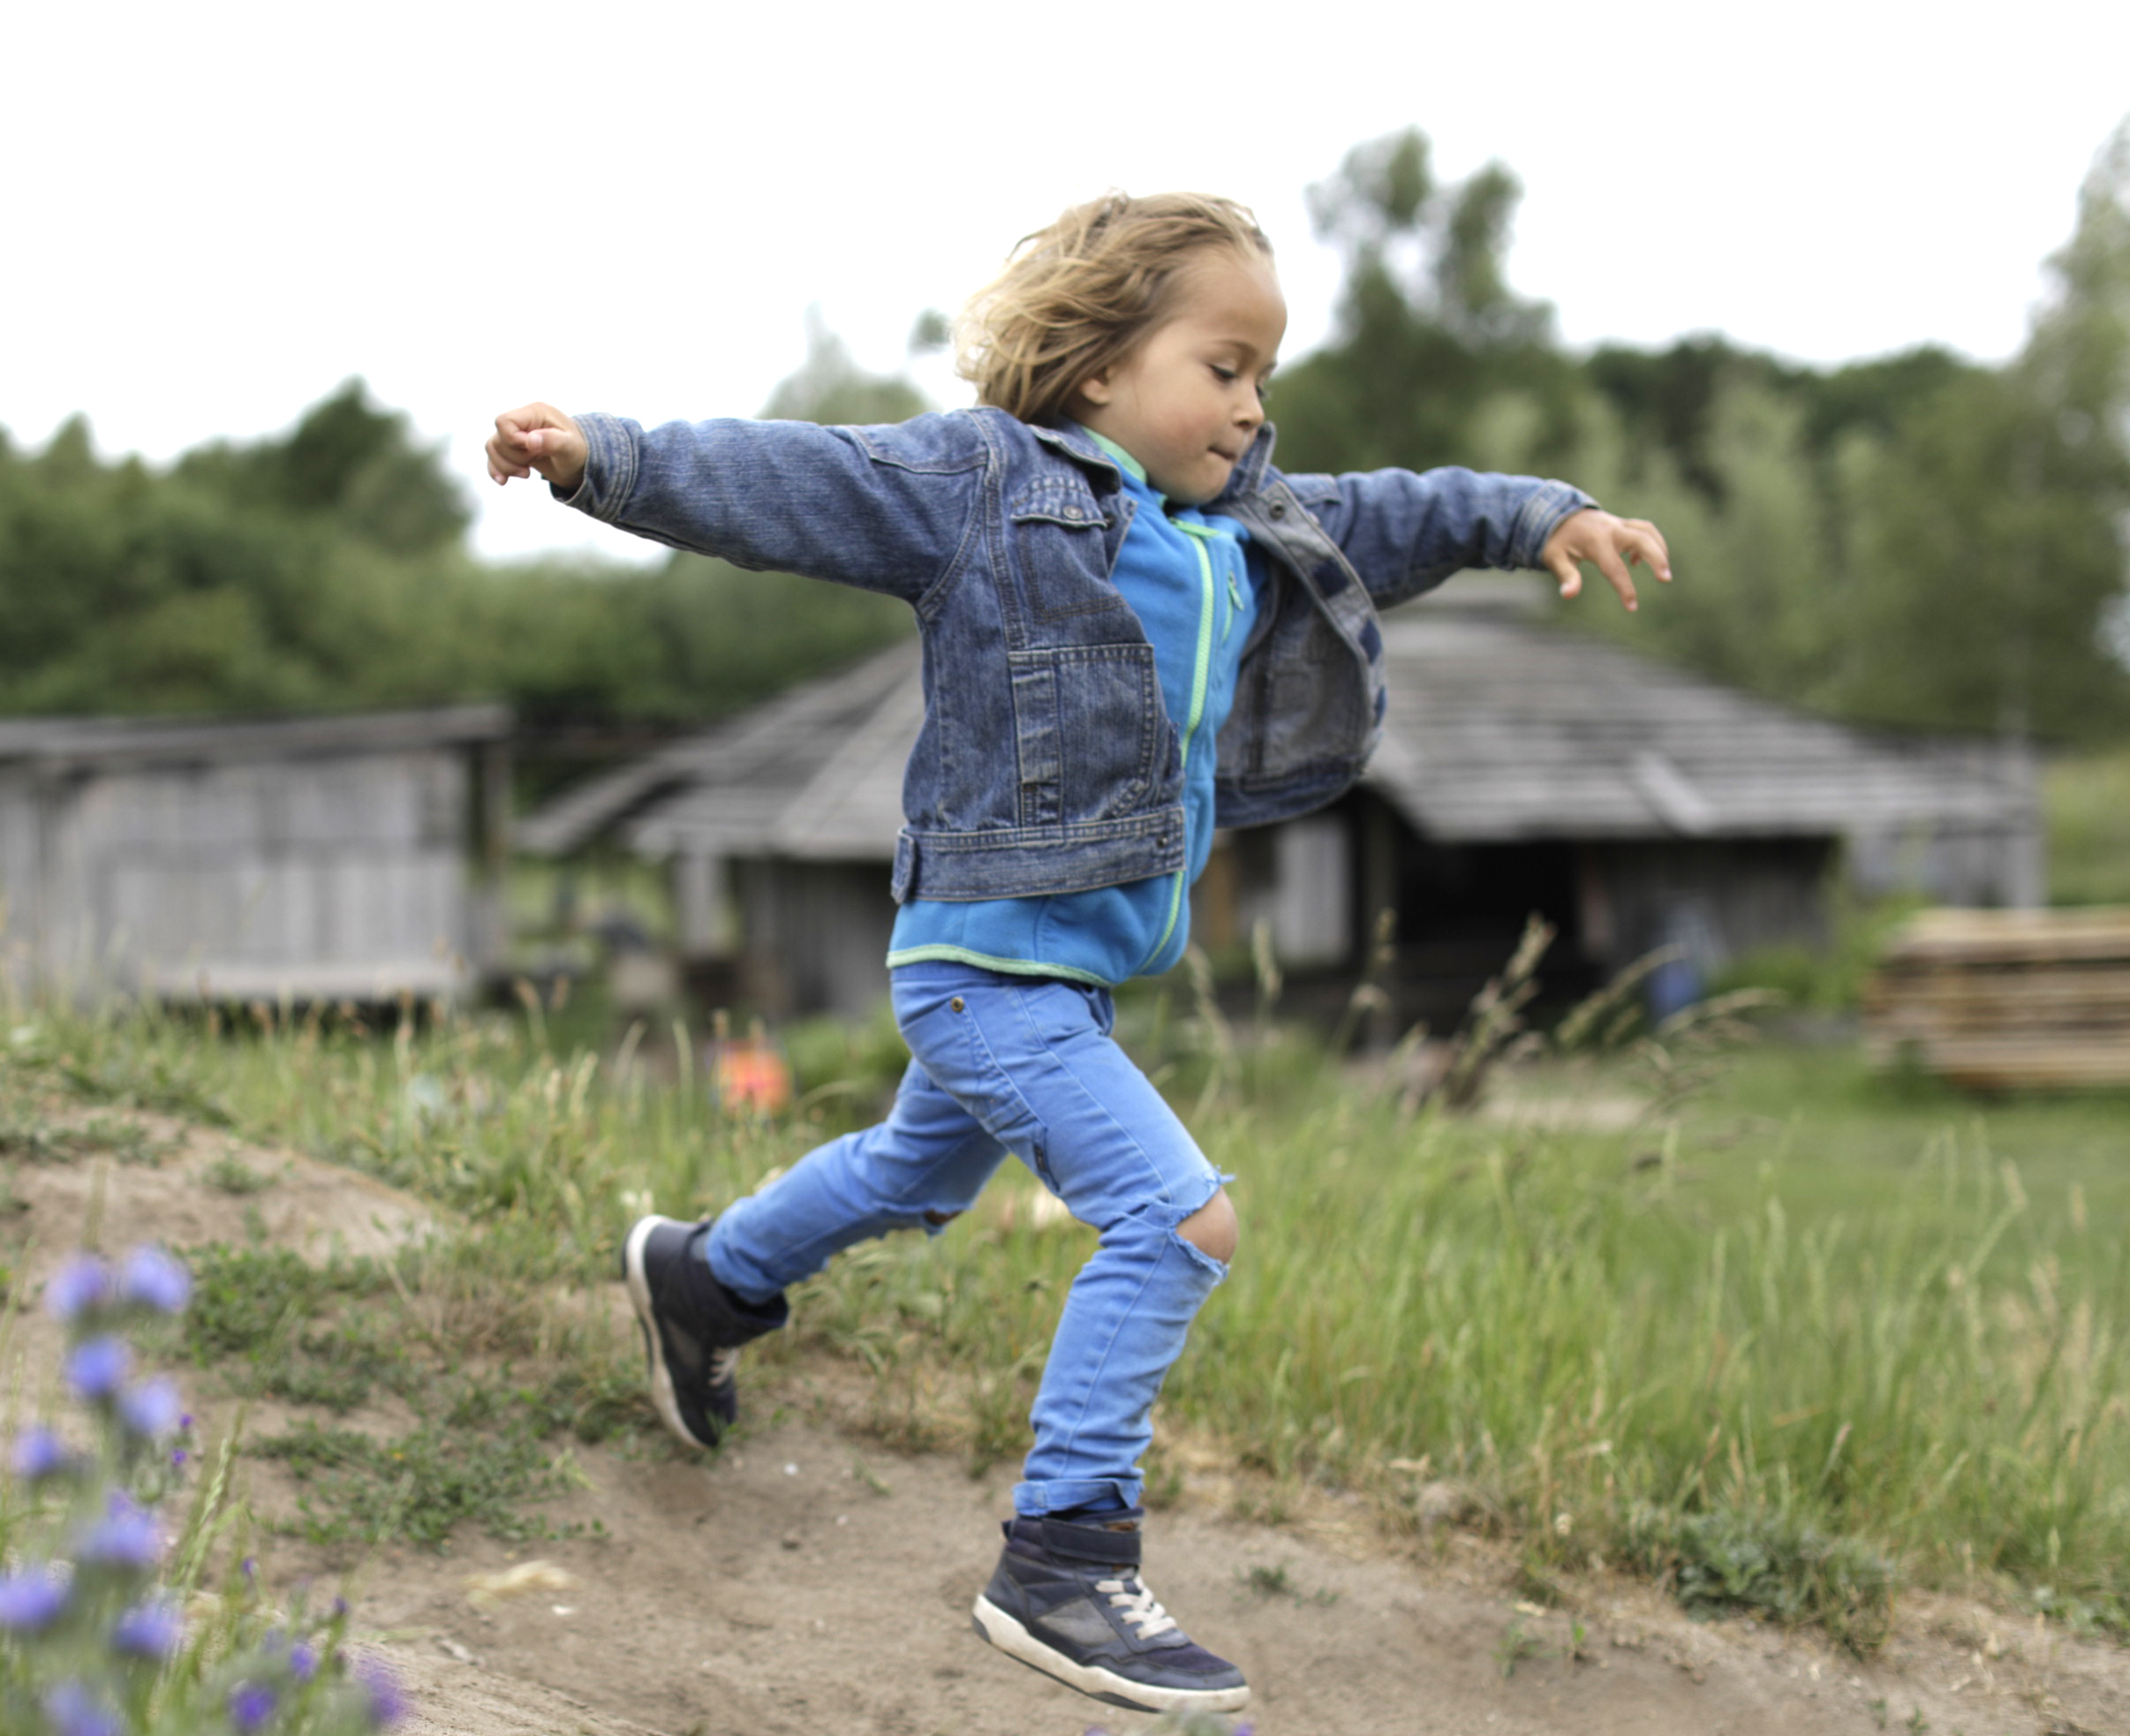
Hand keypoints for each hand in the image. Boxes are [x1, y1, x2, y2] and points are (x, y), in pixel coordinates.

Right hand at [487, 403, 587, 491]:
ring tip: (527, 473)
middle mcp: (522, 420)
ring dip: (506, 466)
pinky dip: (496, 470)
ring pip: (492, 447)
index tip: (533, 452)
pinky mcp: (512, 447)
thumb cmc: (579, 452)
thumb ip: (553, 441)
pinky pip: (493, 456)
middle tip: (534, 462)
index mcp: (535, 412)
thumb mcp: (570, 448)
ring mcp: (516, 434)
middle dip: (513, 457)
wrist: (581, 462)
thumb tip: (530, 440)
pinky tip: (504, 481)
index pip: (504, 422)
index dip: (513, 441)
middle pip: (497, 438)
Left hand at [1539, 509, 1670, 611]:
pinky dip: (1650, 543)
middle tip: (1666, 579)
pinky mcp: (1622, 523)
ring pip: (1648, 531)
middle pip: (1642, 539)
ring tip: (1663, 572)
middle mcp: (1611, 529)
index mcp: (1595, 541)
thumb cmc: (1556, 540)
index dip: (1625, 589)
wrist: (1556, 512)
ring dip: (1660, 549)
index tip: (1632, 607)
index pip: (1615, 568)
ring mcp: (1618, 524)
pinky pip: (1644, 530)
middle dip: (1657, 558)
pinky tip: (1636, 562)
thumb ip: (1566, 576)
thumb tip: (1568, 595)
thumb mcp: (1554, 558)